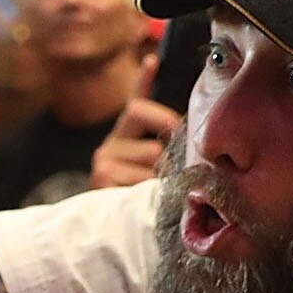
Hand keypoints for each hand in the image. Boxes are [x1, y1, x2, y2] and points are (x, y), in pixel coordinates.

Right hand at [88, 58, 179, 190]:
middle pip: (144, 117)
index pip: (134, 102)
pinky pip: (138, 176)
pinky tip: (136, 171)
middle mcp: (110, 143)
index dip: (143, 80)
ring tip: (157, 190)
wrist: (104, 231)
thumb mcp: (151, 170)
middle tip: (179, 150)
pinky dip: (147, 185)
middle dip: (167, 133)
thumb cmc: (137, 198)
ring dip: (161, 172)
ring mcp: (104, 160)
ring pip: (150, 153)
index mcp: (124, 136)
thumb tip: (190, 147)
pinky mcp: (101, 178)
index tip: (152, 60)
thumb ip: (165, 153)